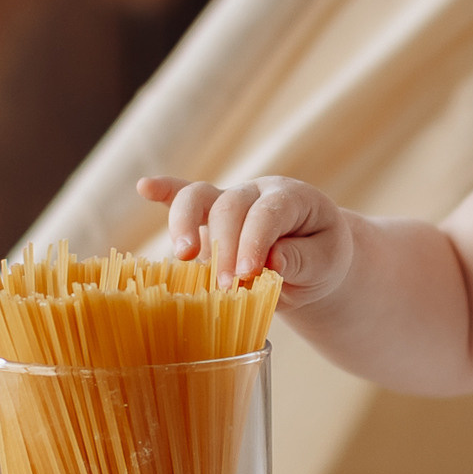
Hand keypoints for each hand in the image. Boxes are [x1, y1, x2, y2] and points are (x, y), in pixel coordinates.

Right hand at [137, 174, 351, 305]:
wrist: (313, 257)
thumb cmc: (322, 258)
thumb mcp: (327, 262)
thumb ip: (304, 260)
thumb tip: (273, 261)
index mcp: (291, 197)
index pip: (267, 213)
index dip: (255, 242)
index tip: (248, 274)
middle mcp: (256, 191)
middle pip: (230, 206)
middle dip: (224, 247)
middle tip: (226, 286)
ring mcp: (229, 199)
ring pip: (199, 197)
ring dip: (186, 225)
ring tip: (184, 257)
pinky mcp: (209, 213)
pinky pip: (184, 197)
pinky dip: (165, 192)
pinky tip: (145, 188)